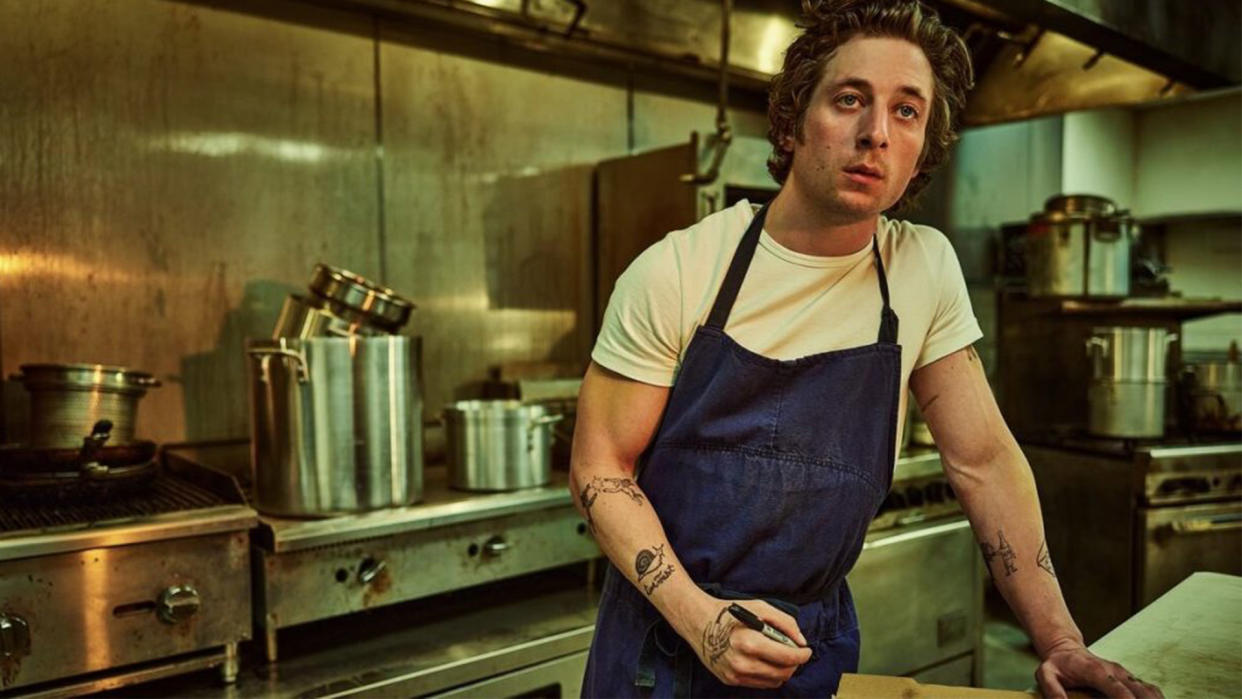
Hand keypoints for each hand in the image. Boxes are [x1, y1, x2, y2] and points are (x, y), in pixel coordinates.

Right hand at [692, 599, 812, 688]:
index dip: (802, 655)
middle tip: (794, 652)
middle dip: (794, 663)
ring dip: (782, 670)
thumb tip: (801, 641)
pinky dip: (768, 674)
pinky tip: (764, 660)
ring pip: (774, 682)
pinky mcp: (730, 680)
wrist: (698, 622)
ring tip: (778, 655)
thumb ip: (785, 623)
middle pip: (783, 673)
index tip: (806, 650)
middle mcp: (743, 663)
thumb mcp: (760, 607)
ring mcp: (736, 674)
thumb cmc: (729, 612)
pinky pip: (760, 684)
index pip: (787, 658)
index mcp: (751, 643)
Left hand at [1036, 641, 1162, 698]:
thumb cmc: (1057, 665)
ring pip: (1150, 691)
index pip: (1118, 688)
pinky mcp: (1131, 680)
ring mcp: (1126, 675)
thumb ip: (1053, 691)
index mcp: (1097, 670)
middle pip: (1141, 691)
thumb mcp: (1046, 675)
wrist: (1066, 650)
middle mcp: (1116, 671)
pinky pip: (1150, 691)